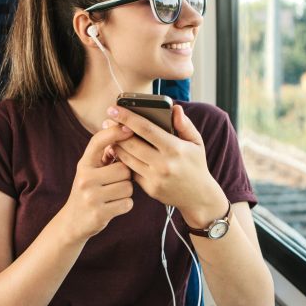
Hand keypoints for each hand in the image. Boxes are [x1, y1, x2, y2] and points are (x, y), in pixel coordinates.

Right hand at [60, 123, 135, 239]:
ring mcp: (91, 197)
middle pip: (123, 169)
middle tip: (115, 182)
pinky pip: (127, 203)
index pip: (98, 141)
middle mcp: (85, 179)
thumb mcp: (89, 170)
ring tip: (113, 195)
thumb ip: (104, 154)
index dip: (114, 132)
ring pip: (127, 187)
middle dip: (125, 176)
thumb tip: (122, 132)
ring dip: (126, 192)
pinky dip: (125, 205)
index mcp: (83, 165)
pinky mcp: (99, 213)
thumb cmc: (88, 190)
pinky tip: (114, 206)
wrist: (72, 222)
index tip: (128, 127)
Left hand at [108, 105, 226, 226]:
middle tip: (107, 120)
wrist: (199, 197)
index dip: (128, 117)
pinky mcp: (149, 188)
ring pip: (127, 158)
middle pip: (131, 144)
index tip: (114, 109)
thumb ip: (184, 125)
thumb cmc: (196, 165)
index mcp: (175, 149)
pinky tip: (119, 151)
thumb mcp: (196, 143)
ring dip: (116, 145)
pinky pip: (131, 171)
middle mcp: (164, 164)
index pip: (146, 129)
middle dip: (116, 131)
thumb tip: (175, 108)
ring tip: (109, 134)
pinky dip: (123, 161)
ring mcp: (155, 178)